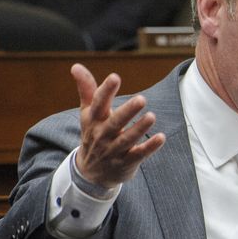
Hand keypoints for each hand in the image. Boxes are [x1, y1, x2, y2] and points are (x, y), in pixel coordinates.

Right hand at [71, 63, 165, 187]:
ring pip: (127, 139)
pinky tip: (161, 138)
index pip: (98, 104)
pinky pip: (138, 155)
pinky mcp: (125, 162)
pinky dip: (149, 147)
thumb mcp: (88, 114)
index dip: (106, 91)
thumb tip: (76, 65)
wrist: (89, 173)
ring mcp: (114, 150)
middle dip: (127, 111)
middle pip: (114, 122)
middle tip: (142, 99)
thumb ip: (87, 90)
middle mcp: (102, 135)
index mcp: (93, 120)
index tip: (115, 77)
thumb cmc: (93, 134)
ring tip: (152, 116)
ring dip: (139, 128)